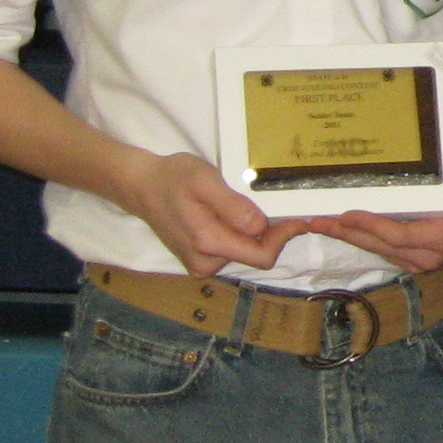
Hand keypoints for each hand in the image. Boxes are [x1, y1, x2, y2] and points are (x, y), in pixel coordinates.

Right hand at [121, 150, 293, 277]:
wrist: (143, 186)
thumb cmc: (174, 178)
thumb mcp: (205, 180)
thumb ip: (232, 206)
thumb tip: (260, 226)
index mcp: (208, 243)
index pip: (261, 255)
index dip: (284, 237)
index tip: (299, 219)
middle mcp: (205, 262)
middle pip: (256, 256)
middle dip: (274, 236)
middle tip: (286, 210)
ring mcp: (201, 264)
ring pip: (245, 254)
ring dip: (257, 235)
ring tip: (257, 208)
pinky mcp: (200, 259)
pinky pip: (232, 251)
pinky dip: (243, 236)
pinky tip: (239, 216)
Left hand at [310, 127, 442, 273]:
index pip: (400, 235)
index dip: (373, 226)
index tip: (348, 214)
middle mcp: (427, 256)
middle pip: (379, 245)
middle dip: (347, 233)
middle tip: (318, 219)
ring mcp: (417, 262)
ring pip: (376, 250)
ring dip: (347, 238)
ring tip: (317, 223)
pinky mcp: (409, 262)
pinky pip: (380, 251)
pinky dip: (358, 240)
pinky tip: (338, 229)